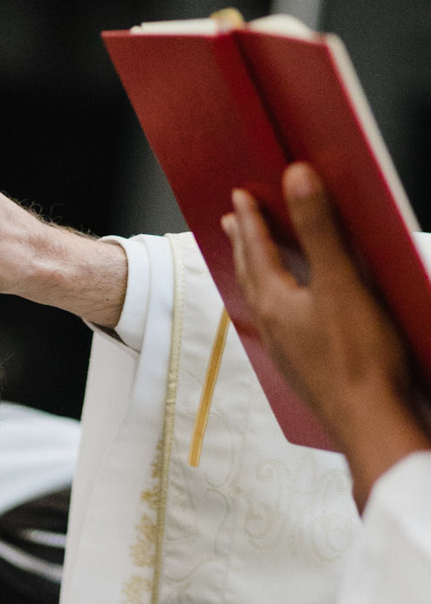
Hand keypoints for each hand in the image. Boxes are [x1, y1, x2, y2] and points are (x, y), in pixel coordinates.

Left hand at [223, 163, 426, 507]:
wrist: (371, 426)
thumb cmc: (360, 359)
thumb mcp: (342, 283)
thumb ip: (319, 229)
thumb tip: (295, 177)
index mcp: (276, 305)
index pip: (256, 251)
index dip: (250, 220)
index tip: (239, 196)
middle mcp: (274, 329)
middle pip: (252, 275)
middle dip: (244, 244)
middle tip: (232, 221)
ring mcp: (288, 352)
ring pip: (264, 301)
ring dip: (258, 273)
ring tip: (254, 259)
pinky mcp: (307, 368)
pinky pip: (282, 324)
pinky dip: (279, 302)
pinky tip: (290, 310)